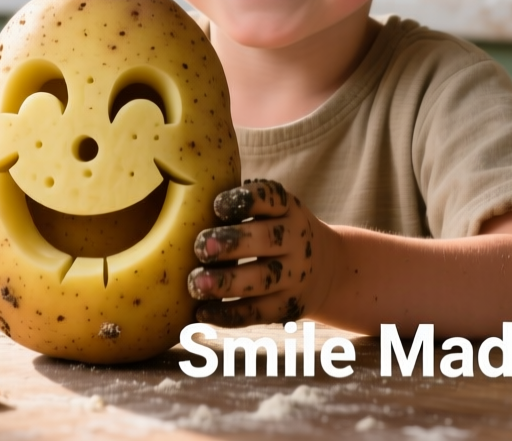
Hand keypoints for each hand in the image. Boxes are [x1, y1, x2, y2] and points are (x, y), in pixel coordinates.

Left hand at [187, 179, 335, 325]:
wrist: (328, 269)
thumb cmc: (279, 232)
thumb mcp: (275, 211)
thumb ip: (241, 206)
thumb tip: (183, 198)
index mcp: (289, 209)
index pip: (270, 198)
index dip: (244, 200)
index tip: (216, 206)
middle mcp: (297, 240)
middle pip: (266, 239)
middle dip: (231, 243)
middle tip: (200, 247)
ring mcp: (296, 275)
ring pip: (262, 279)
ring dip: (226, 282)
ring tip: (196, 283)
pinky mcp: (289, 306)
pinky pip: (258, 313)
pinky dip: (229, 314)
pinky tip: (202, 312)